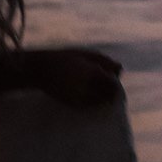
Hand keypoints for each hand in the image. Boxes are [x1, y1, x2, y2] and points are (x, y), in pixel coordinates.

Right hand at [0, 47, 124, 110]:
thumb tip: (121, 70)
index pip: (113, 83)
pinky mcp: (73, 105)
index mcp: (91, 72)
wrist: (40, 70)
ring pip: (100, 103)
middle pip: (109, 95)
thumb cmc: (65, 58)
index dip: (115, 83)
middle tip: (106, 87)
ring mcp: (79, 97)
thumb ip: (105, 61)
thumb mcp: (85, 54)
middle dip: (111, 92)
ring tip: (94, 90)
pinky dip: (93, 103)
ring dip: (102, 98)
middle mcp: (86, 87)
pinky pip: (90, 106)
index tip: (113, 80)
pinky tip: (87, 95)